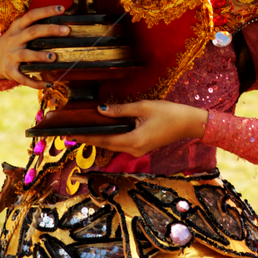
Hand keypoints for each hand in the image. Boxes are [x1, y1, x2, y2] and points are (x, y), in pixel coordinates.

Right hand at [0, 4, 69, 88]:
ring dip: (40, 56)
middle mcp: (14, 40)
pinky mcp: (10, 71)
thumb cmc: (16, 41)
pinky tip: (48, 84)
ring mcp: (11, 55)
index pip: (32, 15)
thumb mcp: (21, 30)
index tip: (62, 9)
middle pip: (32, 32)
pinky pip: (23, 78)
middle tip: (66, 30)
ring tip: (54, 57)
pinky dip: (35, 82)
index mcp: (17, 27)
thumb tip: (63, 22)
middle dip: (50, 30)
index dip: (46, 11)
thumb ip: (37, 26)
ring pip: (26, 55)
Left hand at [68, 100, 207, 156]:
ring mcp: (138, 150)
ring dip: (98, 138)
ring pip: (113, 145)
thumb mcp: (143, 107)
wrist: (189, 123)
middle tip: (70, 133)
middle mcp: (134, 149)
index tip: (69, 134)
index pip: (103, 139)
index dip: (85, 136)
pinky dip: (110, 138)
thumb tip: (100, 110)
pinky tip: (103, 131)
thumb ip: (120, 110)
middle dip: (88, 138)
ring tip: (82, 132)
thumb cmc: (169, 113)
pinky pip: (121, 143)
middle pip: (105, 144)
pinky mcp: (142, 147)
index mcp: (133, 141)